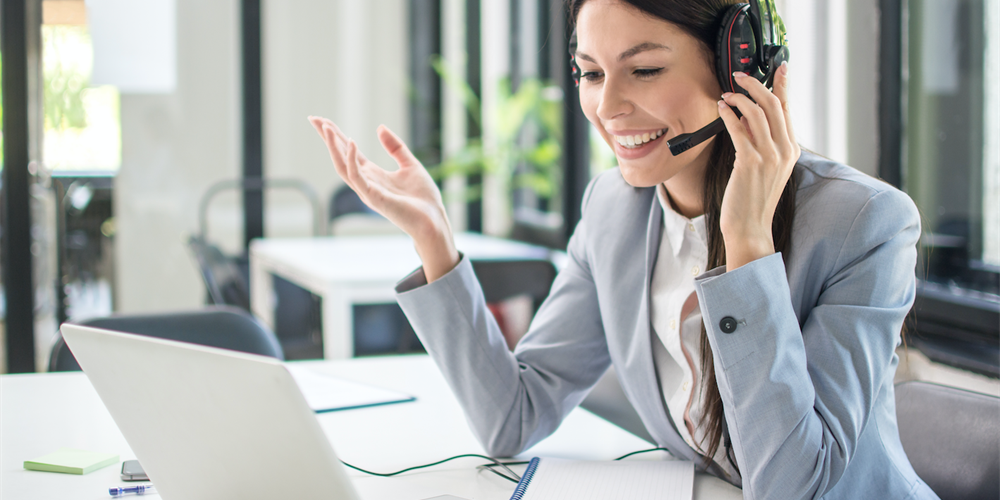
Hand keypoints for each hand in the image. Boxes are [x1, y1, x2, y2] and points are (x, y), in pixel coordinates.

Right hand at [308, 116, 459, 281]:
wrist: (433, 220)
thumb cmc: (423, 198)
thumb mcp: (410, 164)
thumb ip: (395, 147)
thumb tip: (379, 127)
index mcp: (373, 174)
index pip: (349, 152)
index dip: (336, 136)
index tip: (323, 120)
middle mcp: (366, 182)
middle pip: (340, 156)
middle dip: (327, 138)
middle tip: (314, 118)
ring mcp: (367, 191)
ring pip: (342, 167)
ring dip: (333, 146)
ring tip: (326, 127)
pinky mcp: (373, 198)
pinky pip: (357, 177)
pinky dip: (352, 160)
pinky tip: (352, 142)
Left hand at [716, 63, 799, 269]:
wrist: (750, 227)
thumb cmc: (753, 198)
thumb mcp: (765, 166)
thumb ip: (762, 141)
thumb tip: (748, 116)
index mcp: (791, 149)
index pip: (788, 109)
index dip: (783, 85)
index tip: (779, 67)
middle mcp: (784, 150)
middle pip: (774, 104)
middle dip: (756, 84)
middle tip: (740, 75)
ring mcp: (769, 156)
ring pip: (757, 113)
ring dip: (739, 99)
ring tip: (726, 95)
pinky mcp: (750, 163)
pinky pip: (739, 129)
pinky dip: (728, 114)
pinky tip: (721, 109)